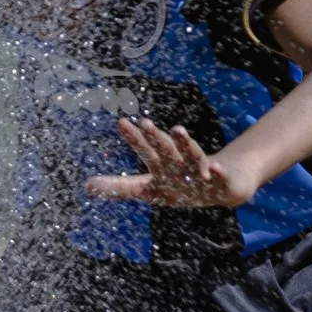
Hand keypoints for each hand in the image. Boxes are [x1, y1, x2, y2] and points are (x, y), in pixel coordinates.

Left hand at [84, 116, 250, 210]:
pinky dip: (217, 172)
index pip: (145, 150)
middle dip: (155, 138)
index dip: (134, 138)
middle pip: (165, 150)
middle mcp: (180, 165)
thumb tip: (87, 187)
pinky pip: (218, 177)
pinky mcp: (220, 181)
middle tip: (145, 123)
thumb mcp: (150, 189)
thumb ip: (121, 187)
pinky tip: (214, 168)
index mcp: (162, 167)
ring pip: (191, 157)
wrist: (224, 184)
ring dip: (185, 144)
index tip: (121, 122)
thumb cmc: (180, 183)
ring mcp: (201, 171)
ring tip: (178, 130)